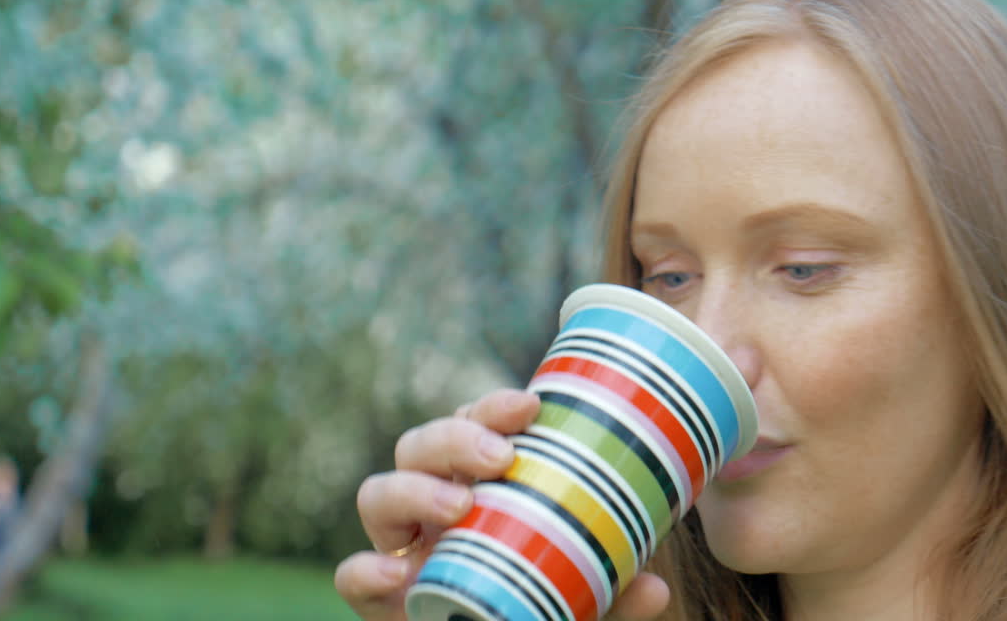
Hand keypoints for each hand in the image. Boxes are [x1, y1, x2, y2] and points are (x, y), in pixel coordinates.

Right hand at [334, 388, 671, 619]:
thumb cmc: (548, 611)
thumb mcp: (587, 602)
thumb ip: (614, 596)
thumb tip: (656, 588)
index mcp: (479, 486)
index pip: (473, 426)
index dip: (492, 406)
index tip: (532, 406)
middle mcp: (432, 509)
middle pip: (419, 446)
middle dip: (455, 438)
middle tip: (502, 457)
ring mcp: (401, 550)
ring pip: (377, 494)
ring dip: (414, 488)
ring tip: (460, 505)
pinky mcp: (381, 600)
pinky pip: (350, 577)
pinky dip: (364, 569)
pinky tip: (395, 572)